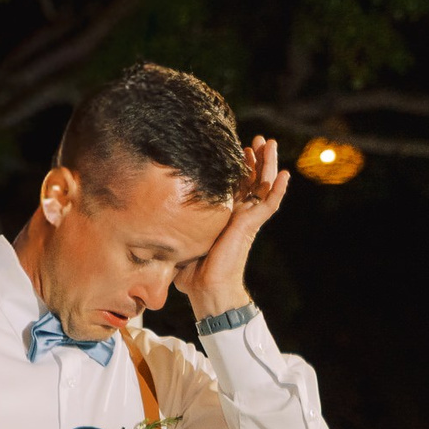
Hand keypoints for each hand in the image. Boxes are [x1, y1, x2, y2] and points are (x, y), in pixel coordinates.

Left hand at [176, 136, 288, 319]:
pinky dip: (277, 190)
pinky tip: (284, 175)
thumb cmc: (191, 274)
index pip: (233, 187)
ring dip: (268, 165)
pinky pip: (269, 205)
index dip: (236, 169)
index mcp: (222, 217)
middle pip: (250, 181)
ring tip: (271, 144)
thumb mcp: (178, 244)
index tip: (234, 150)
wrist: (206, 290)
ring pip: (263, 187)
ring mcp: (246, 220)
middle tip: (257, 139)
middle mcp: (237, 215)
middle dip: (254, 160)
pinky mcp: (251, 226)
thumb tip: (144, 228)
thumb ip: (169, 233)